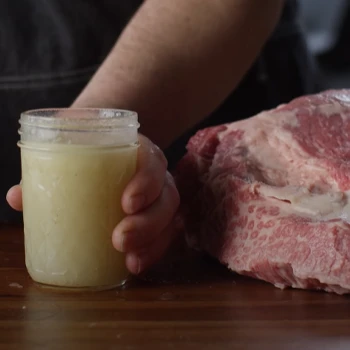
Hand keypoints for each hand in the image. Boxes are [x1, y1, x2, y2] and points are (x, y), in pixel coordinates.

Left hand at [6, 134, 180, 274]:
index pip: (152, 161)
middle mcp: (154, 174)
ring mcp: (158, 195)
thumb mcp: (69, 145)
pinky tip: (134, 264)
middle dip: (148, 222)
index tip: (126, 203)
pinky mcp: (156, 215)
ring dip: (153, 241)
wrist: (105, 140)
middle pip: (166, 196)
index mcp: (136, 151)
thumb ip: (46, 169)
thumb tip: (17, 197)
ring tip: (131, 260)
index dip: (146, 181)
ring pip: (170, 218)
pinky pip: (165, 233)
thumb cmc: (87, 144)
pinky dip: (153, 250)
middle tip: (120, 239)